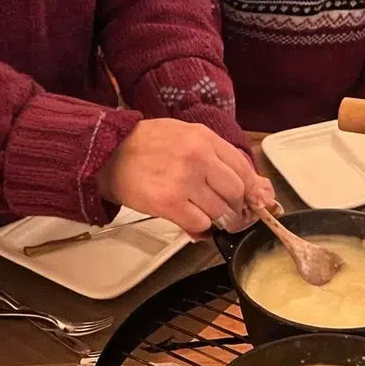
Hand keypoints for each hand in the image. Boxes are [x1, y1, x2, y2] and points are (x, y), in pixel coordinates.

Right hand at [96, 119, 274, 236]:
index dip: (252, 191)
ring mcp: (184, 180)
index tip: (253, 202)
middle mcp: (198, 156)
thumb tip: (258, 189)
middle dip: (235, 207)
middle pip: (236, 193)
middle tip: (226, 212)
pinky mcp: (168, 202)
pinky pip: (200, 224)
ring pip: (220, 211)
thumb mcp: (186, 137)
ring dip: (214, 218)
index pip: (244, 169)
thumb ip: (219, 158)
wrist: (106, 153)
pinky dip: (199, 228)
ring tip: (199, 212)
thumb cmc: (145, 145)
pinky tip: (189, 220)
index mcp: (204, 138)